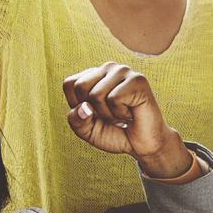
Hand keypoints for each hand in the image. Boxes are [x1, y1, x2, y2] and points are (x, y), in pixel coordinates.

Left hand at [64, 63, 192, 178]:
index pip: (69, 84)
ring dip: (108, 114)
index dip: (77, 106)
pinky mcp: (138, 80)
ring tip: (122, 114)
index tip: (96, 113)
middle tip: (111, 115)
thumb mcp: (87, 130)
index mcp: (94, 74)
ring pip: (96, 94)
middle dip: (93, 110)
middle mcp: (109, 68)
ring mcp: (124, 72)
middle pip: (81, 86)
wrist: (143, 144)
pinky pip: (114, 99)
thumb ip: (76, 119)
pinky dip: (120, 113)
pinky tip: (131, 112)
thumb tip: (84, 107)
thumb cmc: (115, 132)